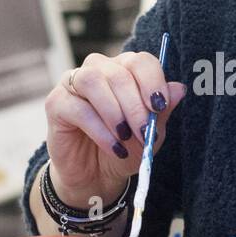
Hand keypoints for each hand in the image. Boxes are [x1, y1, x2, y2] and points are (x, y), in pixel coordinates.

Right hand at [45, 51, 187, 206]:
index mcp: (124, 71)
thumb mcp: (150, 134)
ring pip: (92, 81)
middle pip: (117, 72)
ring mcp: (73, 83)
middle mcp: (98, 70)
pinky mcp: (56, 103)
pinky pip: (77, 108)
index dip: (152, 80)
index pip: (140, 61)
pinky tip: (113, 146)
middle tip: (144, 132)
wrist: (96, 176)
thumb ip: (161, 112)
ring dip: (114, 111)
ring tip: (125, 137)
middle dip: (135, 105)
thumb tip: (179, 88)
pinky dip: (100, 129)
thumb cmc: (124, 149)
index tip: (160, 106)